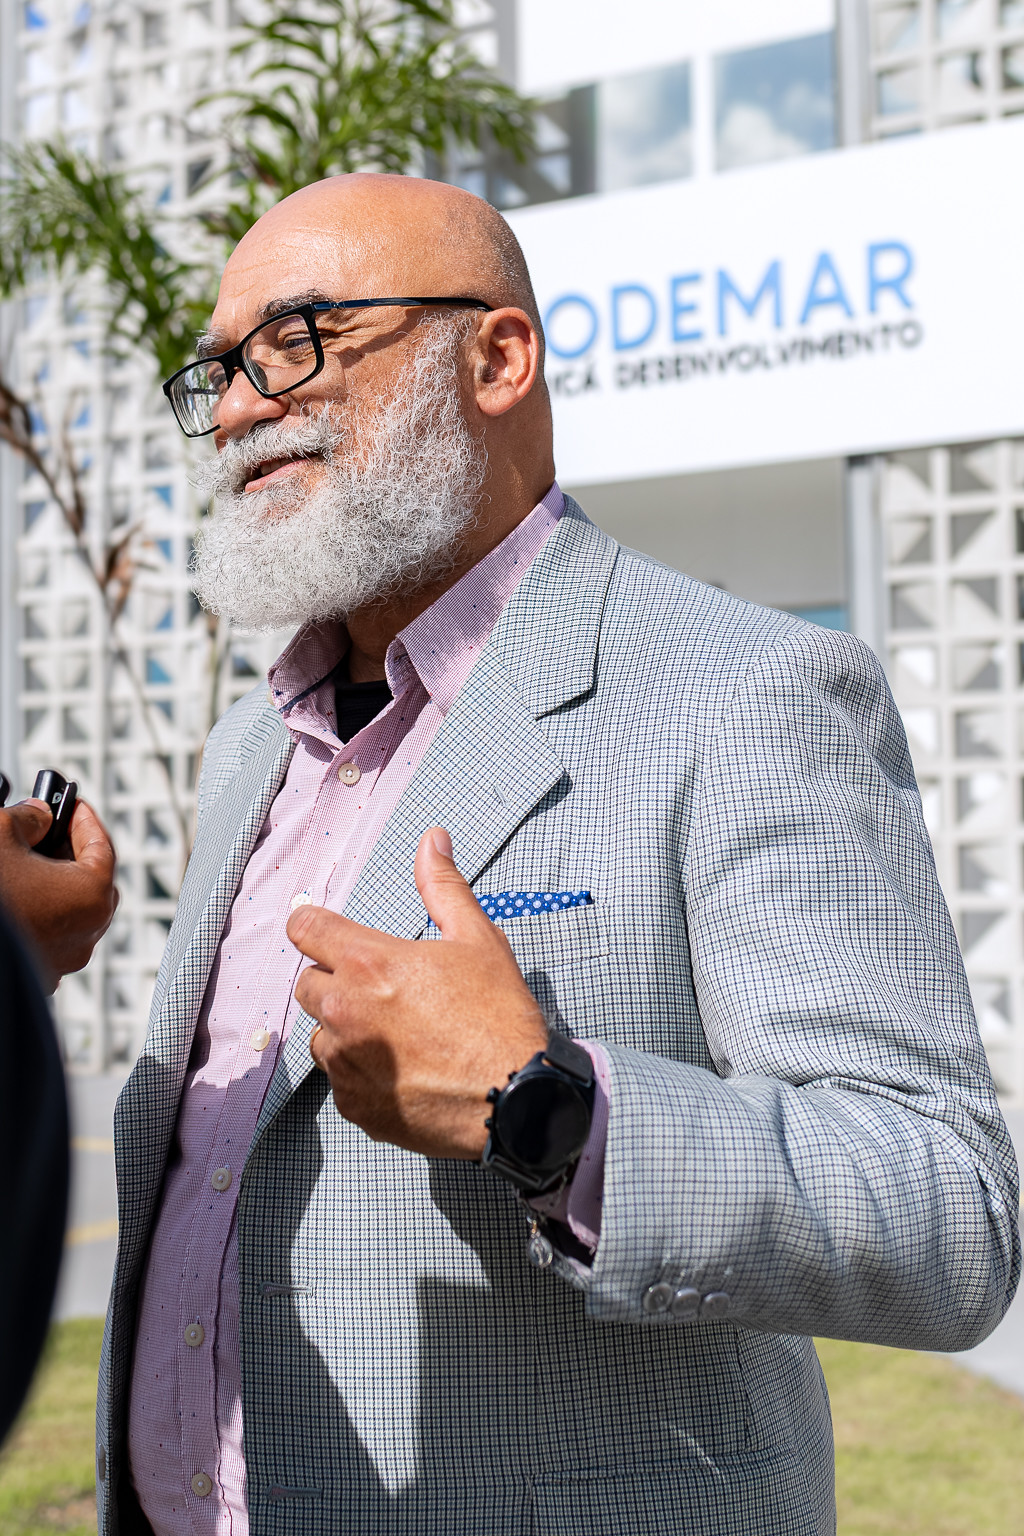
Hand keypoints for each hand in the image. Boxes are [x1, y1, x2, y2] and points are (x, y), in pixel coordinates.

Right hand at [0, 798, 118, 991]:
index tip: (73, 805)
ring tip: (31, 862)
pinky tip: (22, 895)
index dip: (84, 820)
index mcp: (93, 894)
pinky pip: (55, 933)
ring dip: (57, 884)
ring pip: (74, 909)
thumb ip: (30, 816)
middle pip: (93, 879)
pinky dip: (45, 912)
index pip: (102, 846)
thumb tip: (38, 814)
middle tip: (52, 830)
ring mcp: (67, 956)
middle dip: (72, 851)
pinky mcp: (44, 972)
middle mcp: (89, 930)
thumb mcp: (3, 833)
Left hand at [287, 827, 546, 1159]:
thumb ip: (443, 887)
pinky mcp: (352, 1103)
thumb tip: (432, 841)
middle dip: (333, 979)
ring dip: (344, 1028)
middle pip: (307, 983)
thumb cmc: (500, 1019)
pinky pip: (338, 1079)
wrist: (516, 1099)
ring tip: (394, 1034)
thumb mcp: (478, 940)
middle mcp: (345, 1011)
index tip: (323, 932)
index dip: (312, 925)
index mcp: (369, 963)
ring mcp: (345, 1061)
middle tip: (379, 989)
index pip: (305, 929)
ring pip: (320, 1034)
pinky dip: (359, 1072)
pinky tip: (400, 1069)